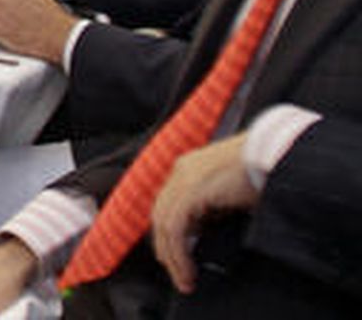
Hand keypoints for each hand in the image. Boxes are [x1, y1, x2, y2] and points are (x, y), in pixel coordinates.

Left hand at [151, 134, 258, 293]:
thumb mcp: (232, 192)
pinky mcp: (191, 191)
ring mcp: (183, 179)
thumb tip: (207, 232)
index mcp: (189, 169)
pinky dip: (179, 252)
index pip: (168, 205)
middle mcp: (181, 172)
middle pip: (161, 215)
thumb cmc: (263, 172)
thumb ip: (215, 207)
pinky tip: (188, 269)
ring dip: (173, 257)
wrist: (274, 154)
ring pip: (165, 225)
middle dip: (167, 248)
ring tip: (184, 280)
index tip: (177, 256)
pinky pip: (176, 228)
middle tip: (178, 274)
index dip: (170, 233)